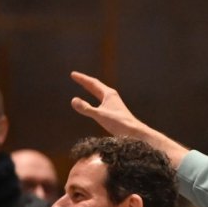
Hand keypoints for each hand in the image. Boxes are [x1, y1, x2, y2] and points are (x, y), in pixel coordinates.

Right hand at [69, 72, 187, 166]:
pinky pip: (102, 100)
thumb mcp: (100, 115)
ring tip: (85, 85)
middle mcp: (112, 97)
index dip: (82, 79)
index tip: (73, 74)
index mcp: (109, 94)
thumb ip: (86, 108)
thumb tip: (73, 100)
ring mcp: (114, 103)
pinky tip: (96, 102)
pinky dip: (95, 98)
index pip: (93, 83)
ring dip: (91, 88)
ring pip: (100, 93)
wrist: (134, 132)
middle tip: (76, 77)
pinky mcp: (115, 111)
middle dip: (85, 82)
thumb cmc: (119, 123)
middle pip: (96, 86)